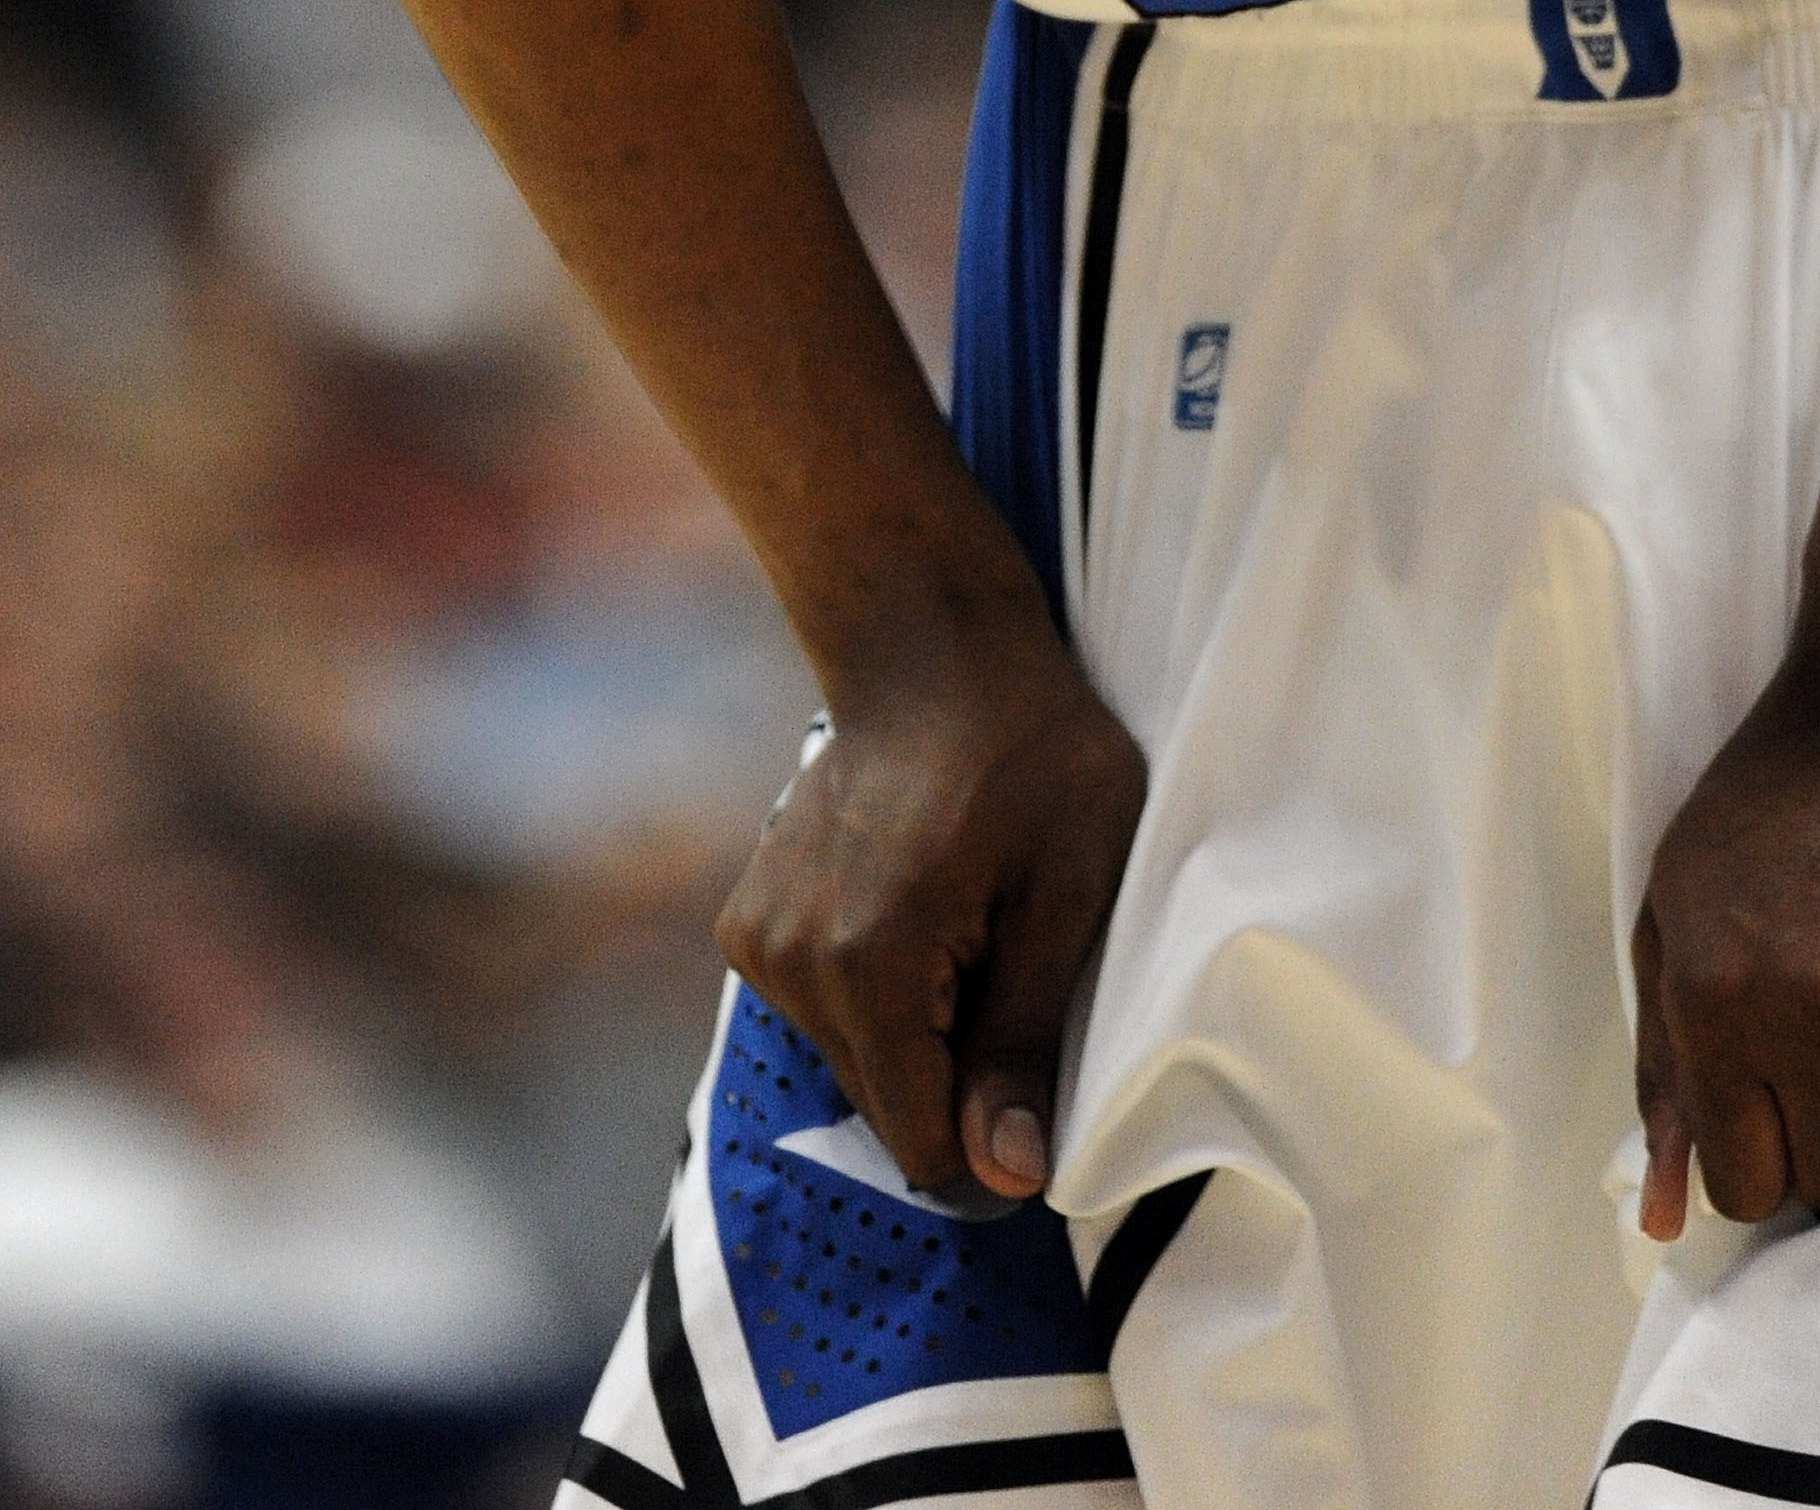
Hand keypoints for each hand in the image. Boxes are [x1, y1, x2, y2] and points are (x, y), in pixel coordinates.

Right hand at [718, 600, 1147, 1201]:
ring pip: (853, 1059)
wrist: (931, 646)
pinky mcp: (749, 922)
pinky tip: (913, 904)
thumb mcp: (1070, 888)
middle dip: (953, 1065)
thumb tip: (1008, 1174)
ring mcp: (758, 941)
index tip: (1036, 1061)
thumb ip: (1024, 1038)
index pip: (920, 1139)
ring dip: (915, 1025)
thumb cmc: (1028, 750)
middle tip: (1003, 955)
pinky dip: (874, 986)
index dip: (992, 1131)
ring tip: (961, 917)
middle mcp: (791, 962)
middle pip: (884, 1103)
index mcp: (870, 962)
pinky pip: (823, 1010)